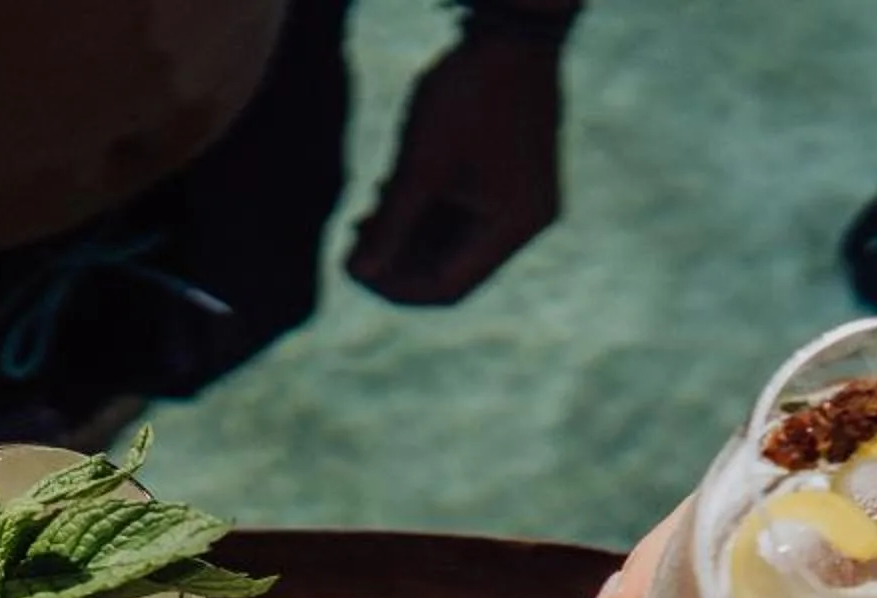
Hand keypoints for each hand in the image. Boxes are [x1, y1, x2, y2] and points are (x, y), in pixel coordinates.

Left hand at [346, 32, 563, 306]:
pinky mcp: (512, 178)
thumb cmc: (468, 92)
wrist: (510, 30)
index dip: (394, 288)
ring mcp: (522, 200)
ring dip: (407, 234)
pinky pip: (466, 213)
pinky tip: (389, 192)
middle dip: (397, 259)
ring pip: (454, 241)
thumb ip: (390, 224)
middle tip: (351, 242)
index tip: (351, 271)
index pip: (448, 287)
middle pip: (451, 268)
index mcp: (513, 226)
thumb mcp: (421, 164)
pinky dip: (426, 211)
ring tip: (365, 215)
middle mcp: (525, 223)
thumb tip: (358, 274)